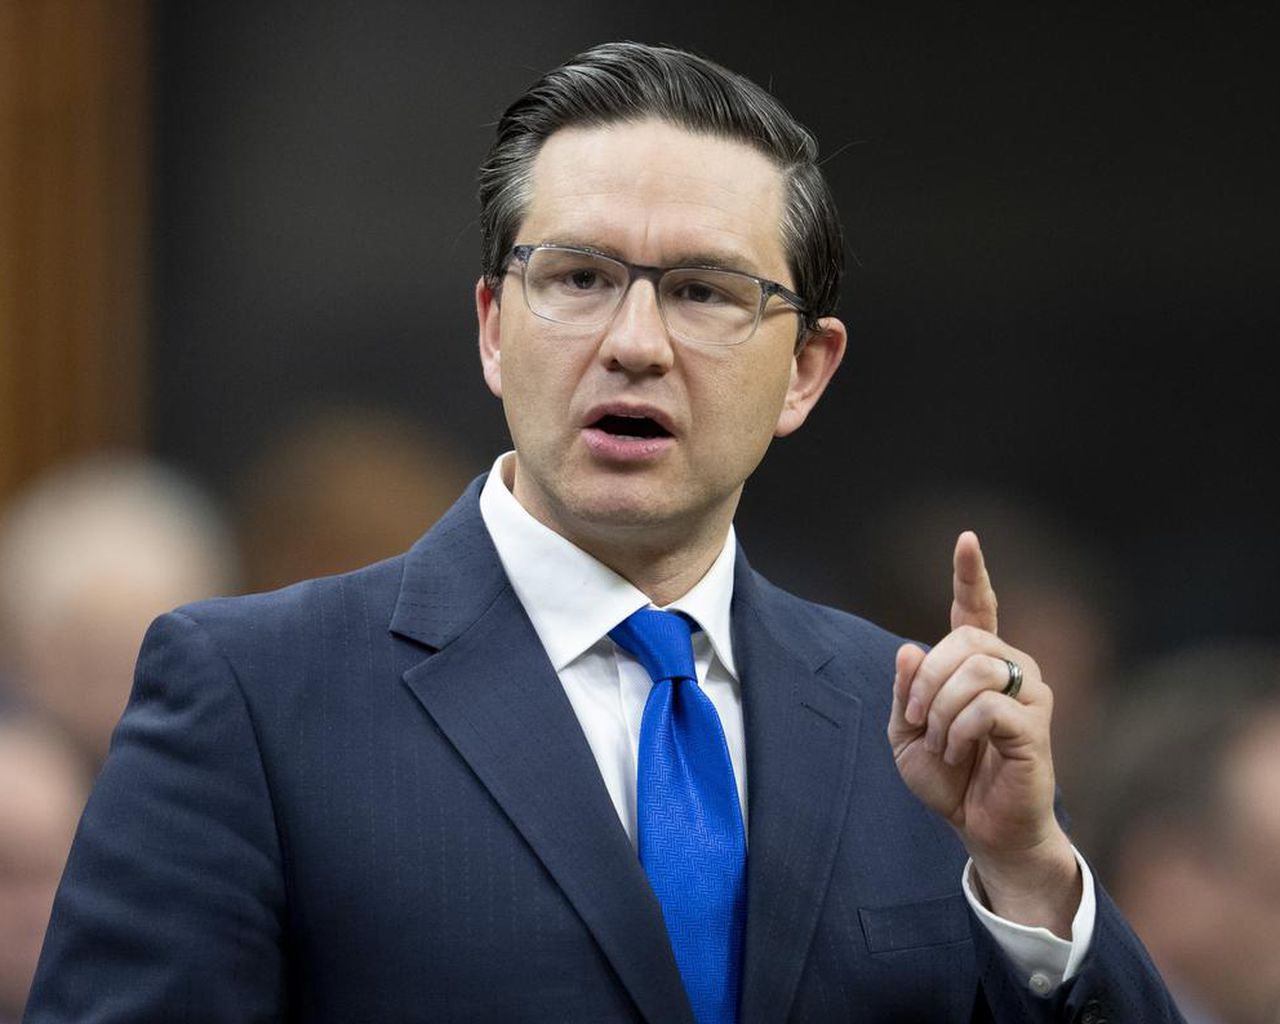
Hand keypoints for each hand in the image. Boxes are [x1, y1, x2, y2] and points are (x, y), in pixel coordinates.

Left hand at [888, 531, 1078, 934]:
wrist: (979, 828)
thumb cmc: (949, 779)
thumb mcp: (907, 734)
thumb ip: (905, 692)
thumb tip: (909, 649)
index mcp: (977, 664)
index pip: (976, 607)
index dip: (971, 573)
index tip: (967, 539)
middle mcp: (1011, 668)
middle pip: (962, 640)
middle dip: (925, 681)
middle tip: (919, 721)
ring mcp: (1029, 694)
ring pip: (974, 670)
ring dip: (941, 710)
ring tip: (943, 743)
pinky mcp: (1035, 726)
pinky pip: (986, 707)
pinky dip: (959, 731)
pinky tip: (962, 753)